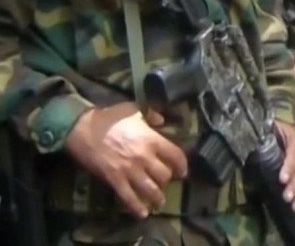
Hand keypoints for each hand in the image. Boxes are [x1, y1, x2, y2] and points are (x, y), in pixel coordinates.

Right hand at [65, 102, 188, 218]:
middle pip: (164, 175)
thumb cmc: (110, 118)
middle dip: (167, 180)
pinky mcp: (115, 180)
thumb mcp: (135, 110)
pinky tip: (142, 213)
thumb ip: (151, 115)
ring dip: (157, 198)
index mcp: (152, 139)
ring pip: (150, 189)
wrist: (83, 129)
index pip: (175, 156)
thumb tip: (161, 120)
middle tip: (166, 182)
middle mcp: (144, 157)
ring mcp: (130, 170)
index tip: (182, 171)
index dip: (182, 165)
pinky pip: (128, 197)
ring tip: (159, 203)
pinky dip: (136, 207)